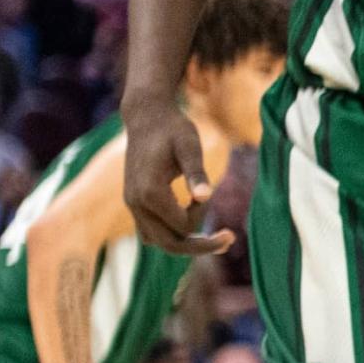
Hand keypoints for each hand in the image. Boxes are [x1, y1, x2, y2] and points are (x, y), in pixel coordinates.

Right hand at [122, 95, 228, 254]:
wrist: (146, 117)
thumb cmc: (172, 129)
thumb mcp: (190, 146)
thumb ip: (196, 172)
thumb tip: (205, 197)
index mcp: (150, 192)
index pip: (182, 227)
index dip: (202, 215)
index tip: (208, 191)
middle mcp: (136, 203)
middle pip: (169, 244)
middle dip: (200, 246)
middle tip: (231, 239)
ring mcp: (132, 205)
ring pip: (157, 242)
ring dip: (184, 242)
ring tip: (215, 236)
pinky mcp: (134, 203)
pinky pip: (151, 232)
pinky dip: (171, 233)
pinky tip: (190, 217)